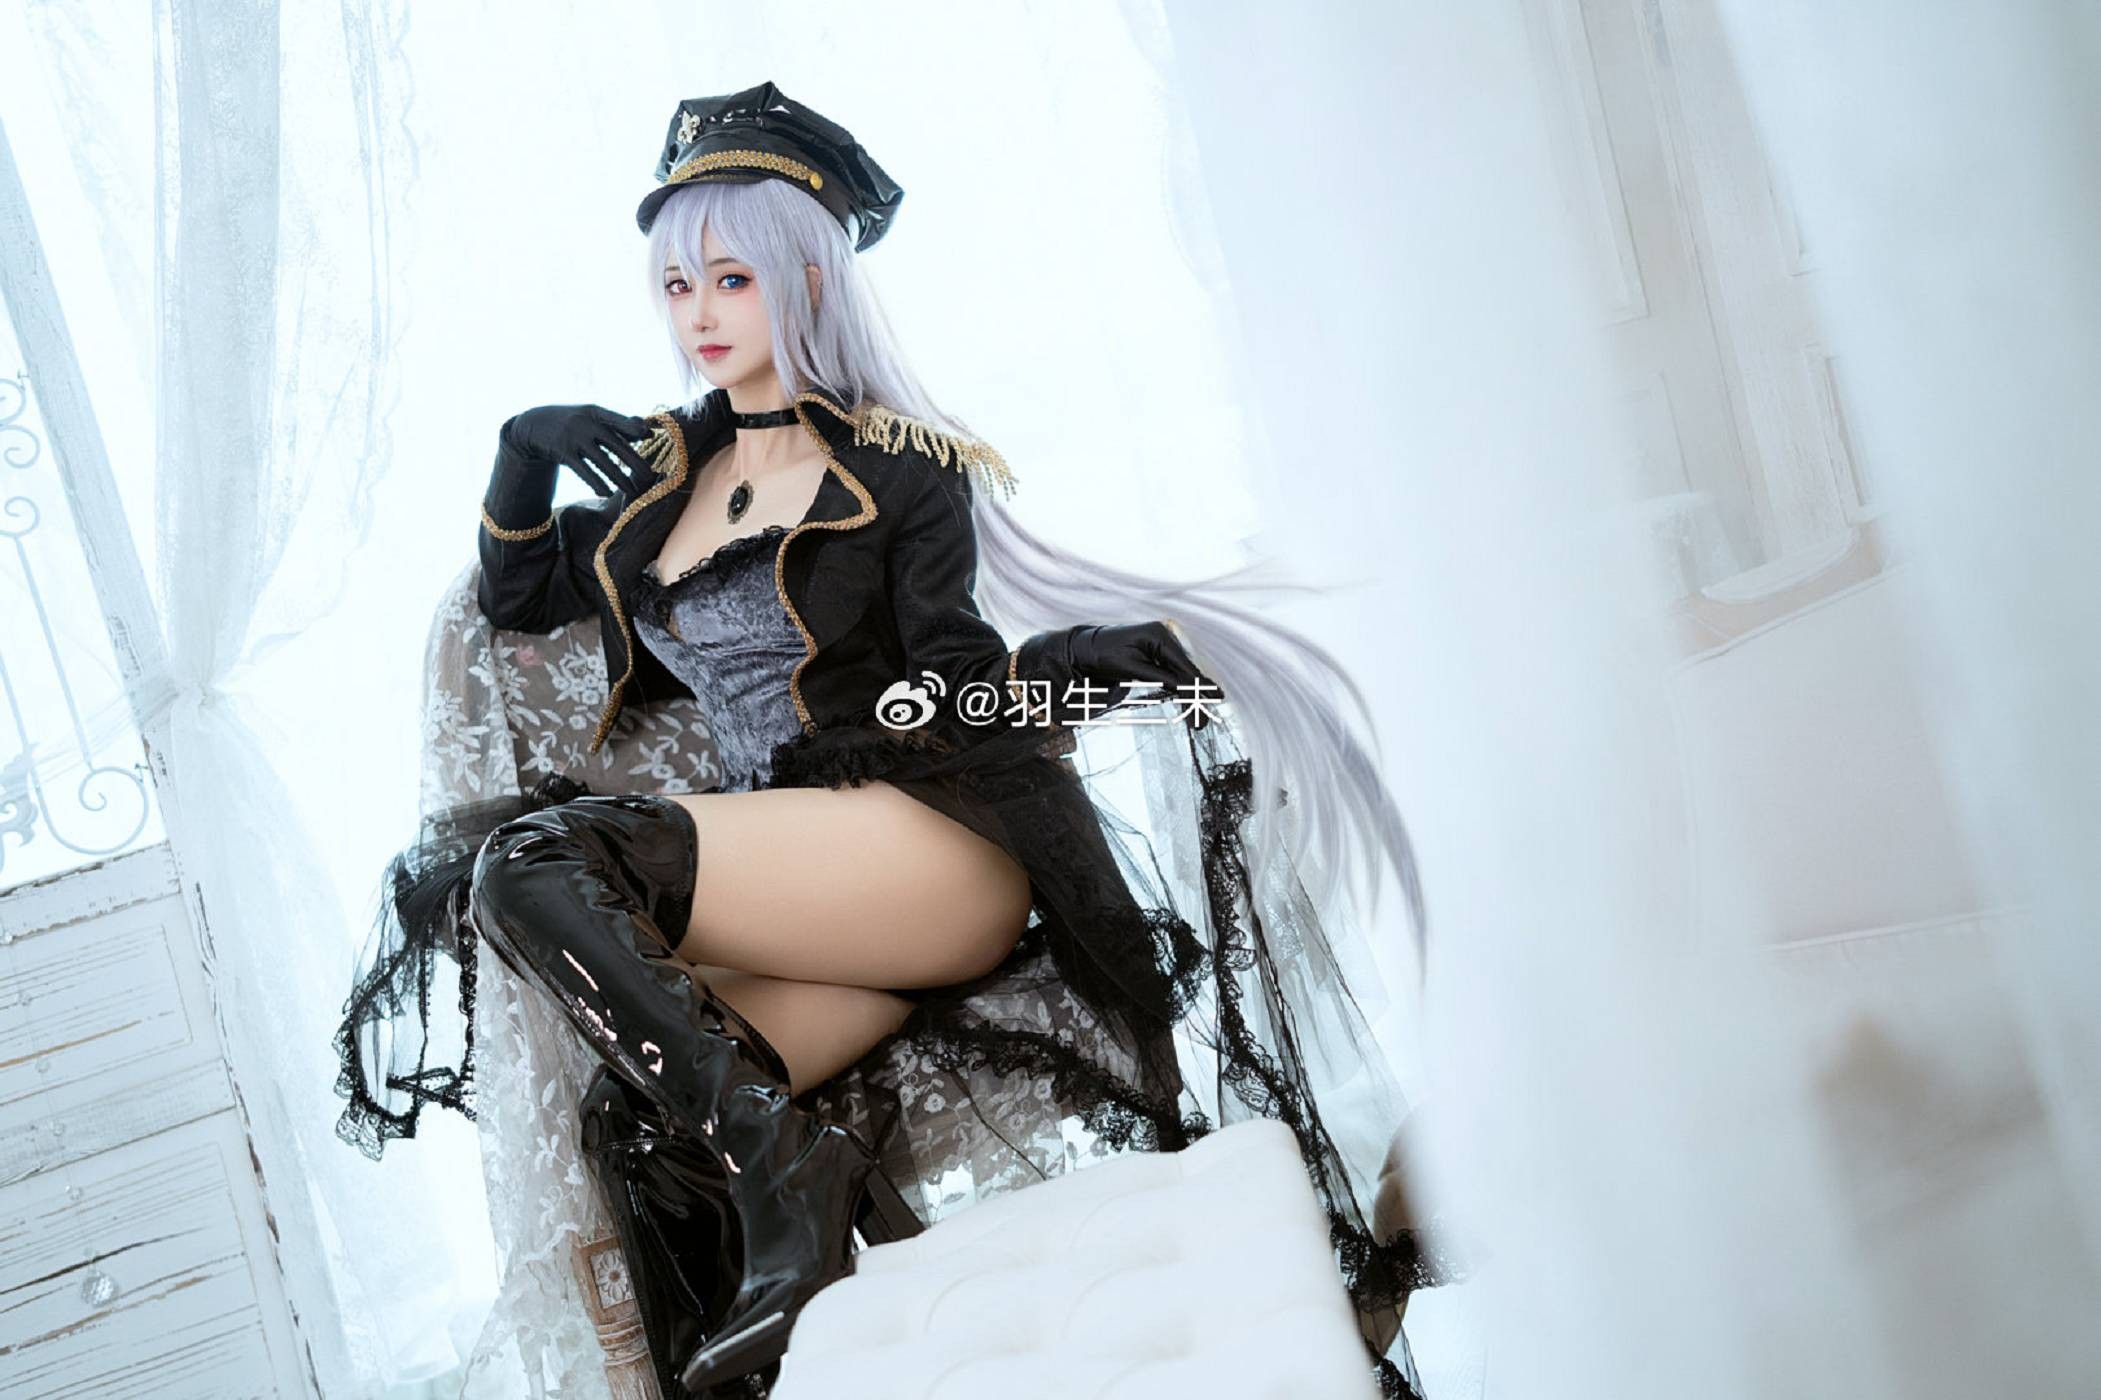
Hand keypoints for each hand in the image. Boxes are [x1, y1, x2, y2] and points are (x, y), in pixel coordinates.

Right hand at [500, 404, 660, 498]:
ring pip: (601, 461)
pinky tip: (606, 493)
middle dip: (633, 460)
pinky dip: (596, 482)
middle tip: (649, 475)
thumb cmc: (572, 422)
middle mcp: (586, 423)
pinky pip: (584, 471)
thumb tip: (649, 432)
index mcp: (596, 412)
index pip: (618, 419)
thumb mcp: (592, 416)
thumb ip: (619, 423)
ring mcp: (574, 438)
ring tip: (631, 490)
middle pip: (615, 444)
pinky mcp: (563, 453)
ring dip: (618, 477)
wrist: (534, 424)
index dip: (634, 427)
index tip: (650, 435)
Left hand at [1067, 620, 1224, 720]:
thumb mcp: (1130, 667)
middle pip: (1187, 669)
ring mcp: (1162, 643)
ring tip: (1202, 712)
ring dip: (1191, 692)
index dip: (1197, 685)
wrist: (1087, 648)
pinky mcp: (1158, 652)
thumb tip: (1183, 688)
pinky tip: (1191, 697)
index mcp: (1158, 635)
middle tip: (1207, 714)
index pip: (1184, 665)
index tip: (1210, 700)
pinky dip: (1181, 686)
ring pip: (1183, 671)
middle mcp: (1165, 635)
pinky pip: (1174, 671)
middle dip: (1197, 693)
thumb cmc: (1103, 654)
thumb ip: (1158, 677)